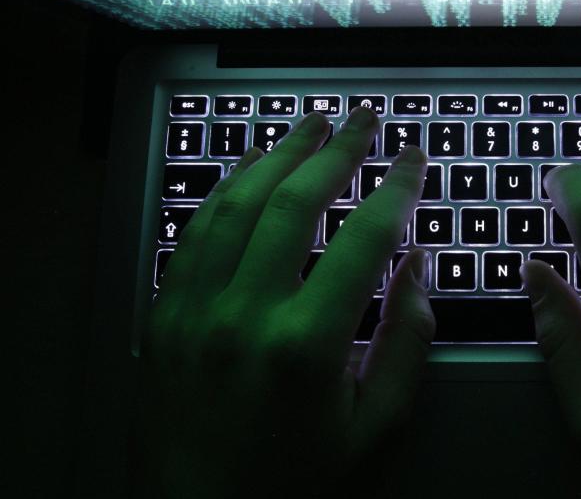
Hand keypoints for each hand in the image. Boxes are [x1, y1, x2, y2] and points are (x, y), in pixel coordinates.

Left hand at [136, 106, 432, 497]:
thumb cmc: (293, 486)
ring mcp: (192, 312)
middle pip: (295, 203)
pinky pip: (193, 233)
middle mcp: (243, 316)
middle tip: (363, 119)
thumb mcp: (375, 431)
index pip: (364, 238)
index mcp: (304, 347)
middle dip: (336, 151)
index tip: (412, 159)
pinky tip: (247, 168)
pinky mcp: (161, 318)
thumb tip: (418, 267)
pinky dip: (224, 191)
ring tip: (309, 126)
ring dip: (277, 155)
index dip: (395, 188)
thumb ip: (406, 344)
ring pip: (236, 205)